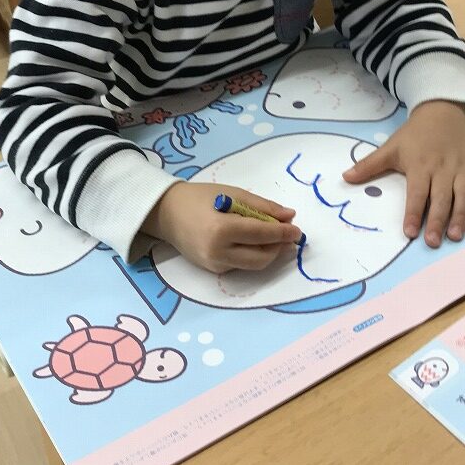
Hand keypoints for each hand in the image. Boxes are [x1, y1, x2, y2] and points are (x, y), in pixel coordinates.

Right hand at [146, 182, 301, 272]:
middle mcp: (218, 252)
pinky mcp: (212, 270)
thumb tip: (289, 216)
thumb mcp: (232, 194)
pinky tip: (258, 243)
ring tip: (278, 240)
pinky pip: (240, 265)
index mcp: (221, 230)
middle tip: (291, 235)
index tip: (297, 229)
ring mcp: (214, 264)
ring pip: (253, 265)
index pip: (261, 234)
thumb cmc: (200, 198)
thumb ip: (262, 206)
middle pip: (261, 257)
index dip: (283, 233)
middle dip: (279, 247)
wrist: (166, 213)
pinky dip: (253, 255)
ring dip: (270, 254)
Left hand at [342, 101, 464, 247]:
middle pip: (442, 197)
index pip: (417, 193)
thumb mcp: (391, 147)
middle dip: (438, 220)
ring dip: (462, 216)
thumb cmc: (415, 136)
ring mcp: (464, 168)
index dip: (413, 213)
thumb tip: (345, 177)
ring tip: (456, 236)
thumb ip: (369, 165)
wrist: (442, 112)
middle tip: (433, 242)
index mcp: (421, 165)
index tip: (410, 232)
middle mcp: (444, 168)